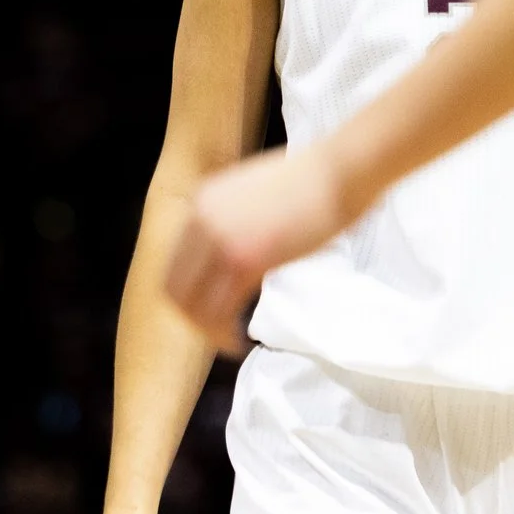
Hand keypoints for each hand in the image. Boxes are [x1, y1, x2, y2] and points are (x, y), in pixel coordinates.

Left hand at [164, 146, 354, 347]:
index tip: (211, 307)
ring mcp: (220, 239)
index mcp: (203, 200)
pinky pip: (219, 310)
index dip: (190, 292)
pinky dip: (224, 334)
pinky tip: (239, 343)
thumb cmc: (316, 180)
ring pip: (193, 303)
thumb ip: (238, 217)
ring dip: (208, 330)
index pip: (176, 260)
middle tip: (216, 333)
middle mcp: (201, 218)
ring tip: (229, 343)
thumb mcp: (259, 192)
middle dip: (192, 316)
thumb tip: (243, 245)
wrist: (339, 169)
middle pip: (174, 285)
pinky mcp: (244, 259)